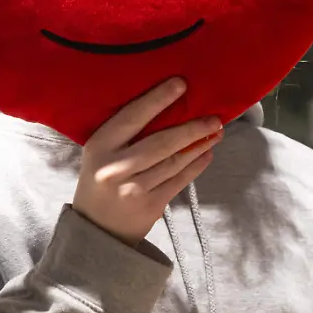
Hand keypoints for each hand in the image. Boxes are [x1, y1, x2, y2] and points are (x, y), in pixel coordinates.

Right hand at [72, 78, 222, 245]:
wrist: (96, 229)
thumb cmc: (100, 180)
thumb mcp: (99, 154)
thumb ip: (123, 135)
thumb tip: (165, 108)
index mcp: (100, 146)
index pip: (133, 117)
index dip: (158, 99)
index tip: (181, 84)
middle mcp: (116, 167)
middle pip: (162, 142)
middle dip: (192, 128)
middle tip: (214, 117)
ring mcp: (134, 188)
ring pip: (175, 161)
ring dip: (200, 145)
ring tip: (215, 132)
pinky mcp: (151, 205)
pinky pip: (180, 181)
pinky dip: (196, 166)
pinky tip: (207, 154)